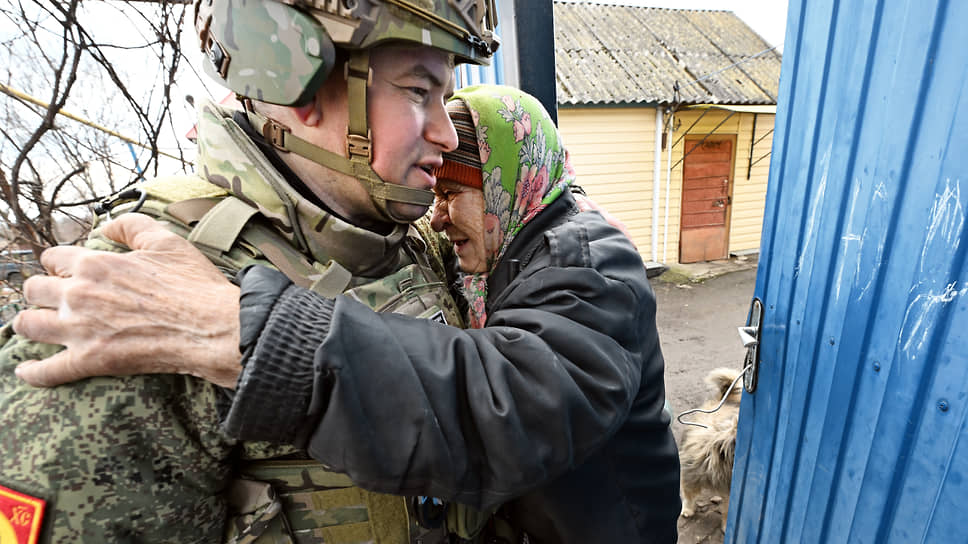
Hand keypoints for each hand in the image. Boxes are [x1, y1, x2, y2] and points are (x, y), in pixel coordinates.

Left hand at [12, 213, 241, 388]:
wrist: (212, 327)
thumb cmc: (193, 285)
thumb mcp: (166, 242)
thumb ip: (131, 226)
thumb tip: (108, 226)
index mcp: (95, 264)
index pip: (53, 257)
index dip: (58, 263)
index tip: (64, 270)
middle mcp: (78, 294)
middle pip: (34, 289)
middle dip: (40, 291)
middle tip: (51, 297)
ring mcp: (80, 329)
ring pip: (28, 325)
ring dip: (28, 324)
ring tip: (34, 326)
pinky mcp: (89, 360)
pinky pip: (46, 371)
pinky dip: (33, 372)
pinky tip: (27, 371)